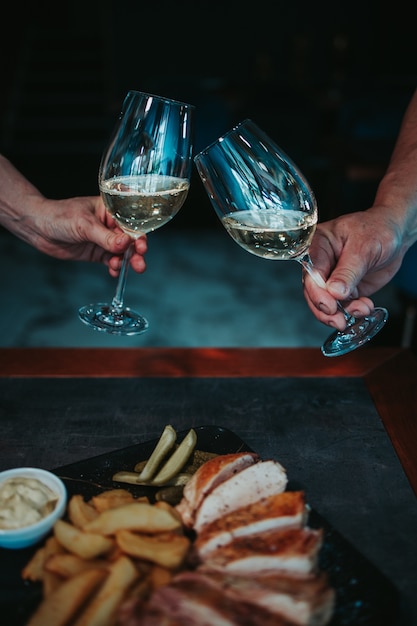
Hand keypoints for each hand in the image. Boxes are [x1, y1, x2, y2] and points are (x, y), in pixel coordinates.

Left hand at [14, 195, 146, 277]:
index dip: (138, 235)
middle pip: (130, 240)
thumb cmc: (59, 216)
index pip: (130, 223)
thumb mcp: (84, 225)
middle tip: (139, 263)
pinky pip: (111, 261)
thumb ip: (105, 237)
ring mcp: (103, 240)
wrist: (38, 228)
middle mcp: (109, 225)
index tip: (142, 246)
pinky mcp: (96, 253)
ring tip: (128, 269)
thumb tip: (126, 244)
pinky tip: (114, 272)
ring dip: (126, 262)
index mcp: (110, 210)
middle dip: (136, 252)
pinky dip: (115, 268)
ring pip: (122, 253)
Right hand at [303, 208, 404, 329]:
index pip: (311, 270)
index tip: (329, 304)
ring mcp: (332, 278)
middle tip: (338, 319)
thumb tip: (334, 292)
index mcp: (319, 244)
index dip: (317, 290)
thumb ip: (348, 270)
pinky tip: (364, 307)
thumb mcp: (364, 247)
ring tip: (359, 311)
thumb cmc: (378, 230)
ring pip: (325, 302)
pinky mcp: (344, 290)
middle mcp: (322, 262)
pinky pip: (342, 306)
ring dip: (340, 313)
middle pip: (313, 290)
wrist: (396, 236)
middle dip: (325, 308)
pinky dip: (353, 311)